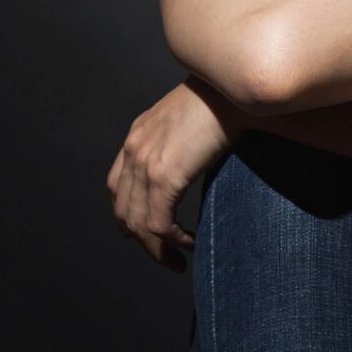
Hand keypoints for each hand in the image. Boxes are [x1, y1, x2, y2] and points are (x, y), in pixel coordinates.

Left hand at [106, 72, 251, 272]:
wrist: (234, 88)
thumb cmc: (227, 100)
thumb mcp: (193, 120)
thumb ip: (185, 142)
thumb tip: (200, 161)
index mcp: (138, 136)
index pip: (118, 187)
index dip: (129, 217)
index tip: (149, 235)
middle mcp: (134, 150)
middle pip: (123, 212)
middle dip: (143, 243)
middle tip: (167, 259)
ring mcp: (145, 164)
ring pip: (138, 224)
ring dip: (158, 250)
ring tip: (178, 262)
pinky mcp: (163, 176)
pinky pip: (158, 223)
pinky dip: (172, 241)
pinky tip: (191, 243)